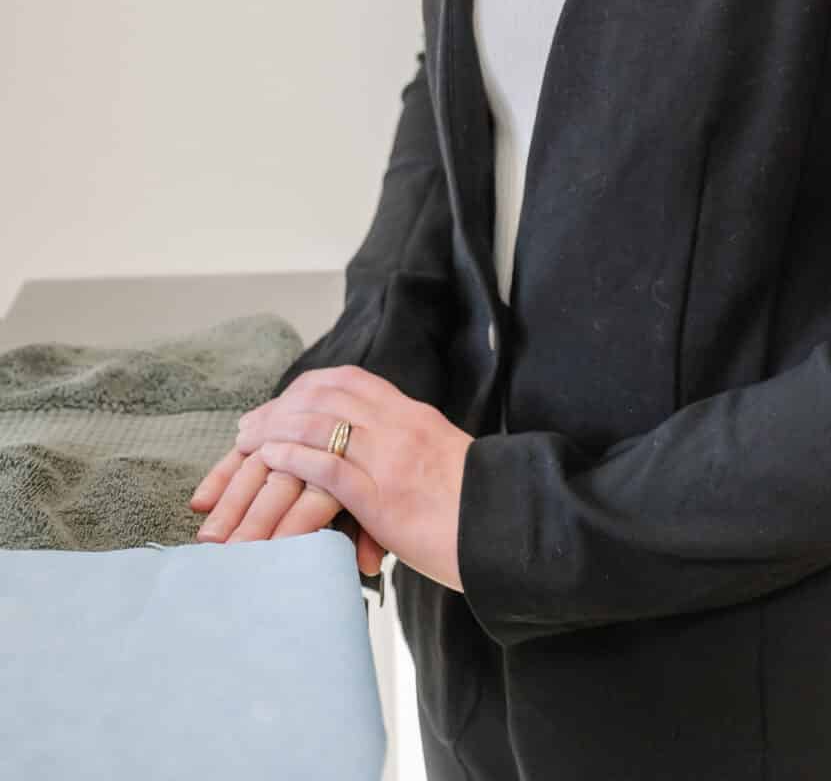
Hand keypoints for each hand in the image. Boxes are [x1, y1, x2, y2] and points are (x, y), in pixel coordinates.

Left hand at [225, 365, 474, 591]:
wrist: (505, 529)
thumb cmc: (474, 507)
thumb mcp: (440, 460)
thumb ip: (408, 450)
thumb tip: (376, 459)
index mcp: (413, 415)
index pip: (350, 380)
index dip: (307, 388)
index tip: (280, 402)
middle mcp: (399, 426)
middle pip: (327, 395)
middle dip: (281, 406)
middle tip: (250, 425)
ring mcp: (391, 458)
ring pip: (321, 424)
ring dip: (275, 430)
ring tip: (247, 443)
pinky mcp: (384, 496)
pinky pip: (330, 466)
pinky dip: (294, 458)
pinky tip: (270, 459)